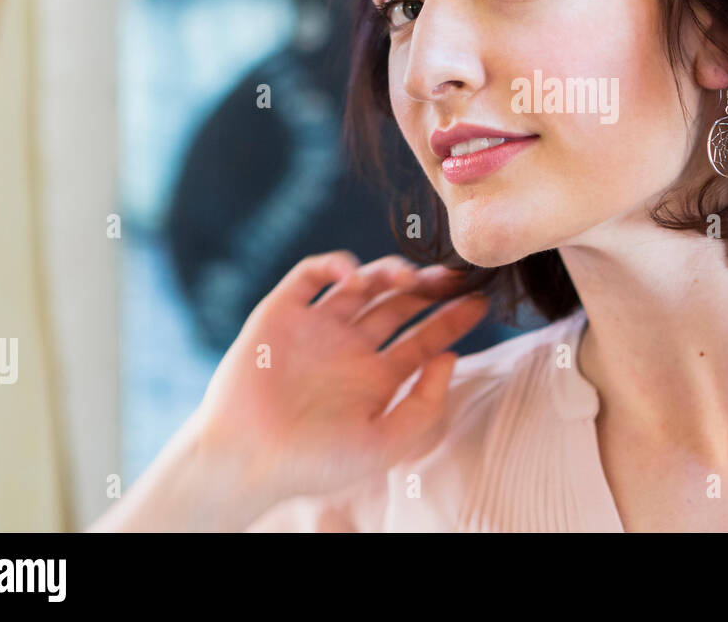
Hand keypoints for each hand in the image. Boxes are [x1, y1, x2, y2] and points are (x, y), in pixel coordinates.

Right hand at [192, 251, 488, 506]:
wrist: (245, 460)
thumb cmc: (314, 462)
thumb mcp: (385, 443)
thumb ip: (425, 404)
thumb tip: (450, 356)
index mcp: (375, 379)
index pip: (424, 339)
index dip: (453, 318)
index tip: (482, 301)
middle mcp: (349, 349)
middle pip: (399, 305)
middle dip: (428, 288)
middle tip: (453, 274)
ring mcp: (316, 329)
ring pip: (362, 285)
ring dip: (387, 272)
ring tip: (406, 278)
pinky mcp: (281, 314)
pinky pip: (309, 276)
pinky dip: (332, 264)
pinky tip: (352, 276)